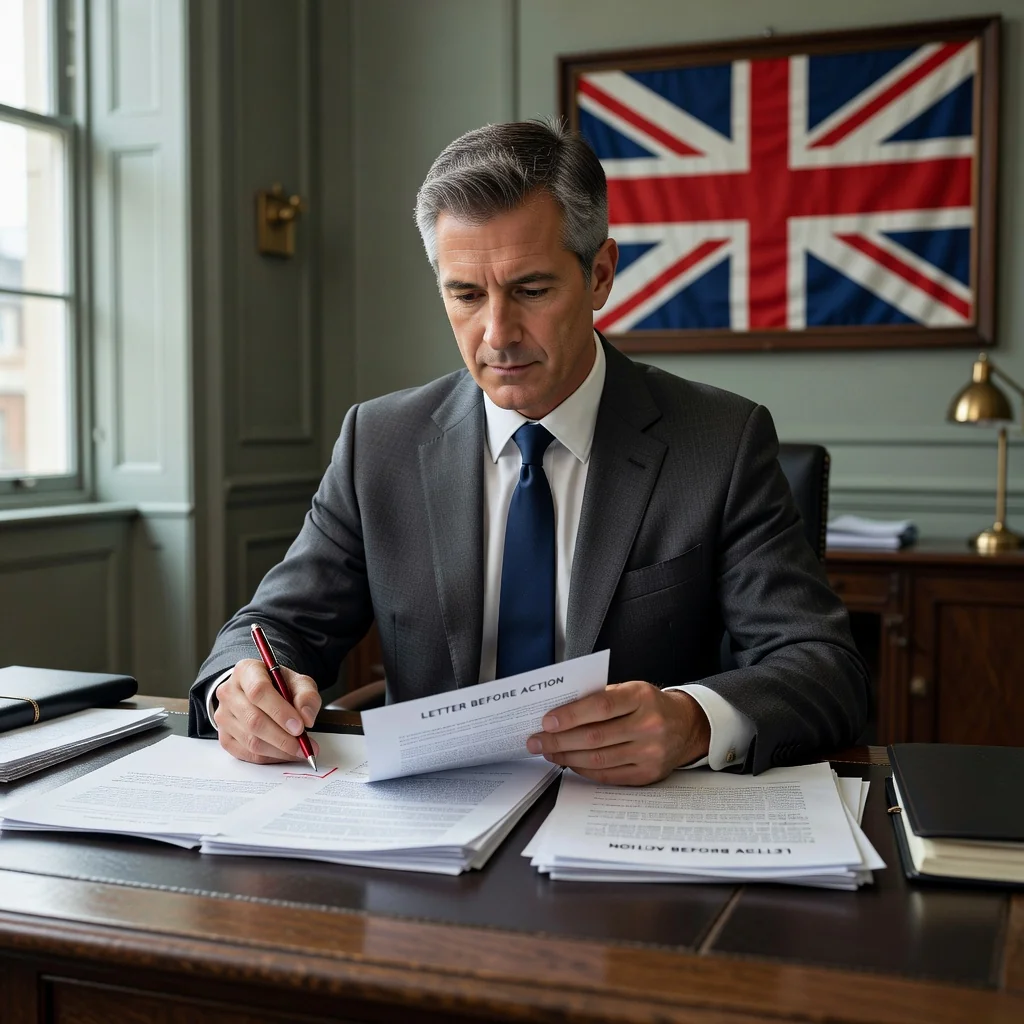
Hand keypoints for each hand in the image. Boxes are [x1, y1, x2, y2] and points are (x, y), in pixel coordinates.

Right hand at [213, 659, 320, 764]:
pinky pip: (246, 754)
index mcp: (246, 671)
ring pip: (250, 741)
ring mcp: (223, 716)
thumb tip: (306, 717)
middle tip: (305, 745)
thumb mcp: (298, 682)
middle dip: (283, 738)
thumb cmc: (280, 686)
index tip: (300, 726)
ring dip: (279, 750)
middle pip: (254, 720)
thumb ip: (307, 696)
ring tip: (300, 750)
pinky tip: (284, 754)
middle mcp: (229, 692)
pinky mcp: (224, 736)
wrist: (262, 692)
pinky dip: (269, 757)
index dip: (280, 711)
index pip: (259, 691)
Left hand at [525, 682, 710, 784]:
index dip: (571, 715)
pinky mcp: (648, 774)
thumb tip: (559, 712)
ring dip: (566, 757)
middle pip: (595, 737)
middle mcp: (649, 725)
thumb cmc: (649, 704)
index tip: (547, 721)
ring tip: (548, 752)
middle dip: (559, 740)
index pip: (600, 706)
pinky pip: (608, 775)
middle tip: (536, 741)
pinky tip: (569, 763)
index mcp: (641, 697)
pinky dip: (584, 770)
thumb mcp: (630, 690)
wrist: (686, 726)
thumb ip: (599, 697)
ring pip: (598, 759)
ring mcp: (651, 752)